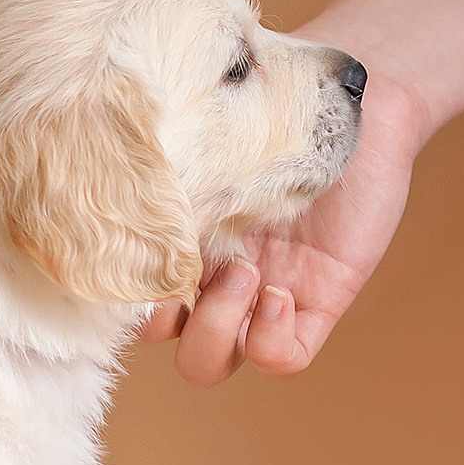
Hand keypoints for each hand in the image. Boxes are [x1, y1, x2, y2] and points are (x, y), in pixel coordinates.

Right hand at [139, 42, 430, 384]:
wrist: (358, 101)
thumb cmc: (282, 103)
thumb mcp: (214, 134)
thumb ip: (168, 163)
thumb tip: (105, 160)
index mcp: (173, 237)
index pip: (121, 291)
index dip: (116, 290)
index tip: (136, 247)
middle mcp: (206, 273)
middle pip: (155, 337)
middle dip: (164, 316)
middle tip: (200, 263)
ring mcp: (257, 295)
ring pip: (205, 363)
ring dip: (213, 331)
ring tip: (246, 276)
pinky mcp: (314, 306)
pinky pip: (279, 359)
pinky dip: (270, 340)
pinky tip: (280, 293)